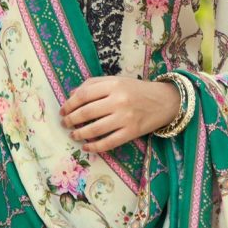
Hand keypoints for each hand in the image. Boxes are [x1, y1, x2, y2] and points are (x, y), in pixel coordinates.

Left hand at [59, 75, 180, 152]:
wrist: (164, 101)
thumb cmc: (136, 90)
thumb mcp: (116, 80)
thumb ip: (94, 84)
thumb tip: (72, 95)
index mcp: (114, 85)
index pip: (84, 94)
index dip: (70, 104)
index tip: (63, 111)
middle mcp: (119, 100)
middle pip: (87, 112)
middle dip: (71, 120)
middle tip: (65, 124)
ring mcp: (126, 118)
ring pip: (95, 129)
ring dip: (80, 133)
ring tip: (73, 135)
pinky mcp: (132, 132)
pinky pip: (109, 143)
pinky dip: (95, 147)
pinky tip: (86, 147)